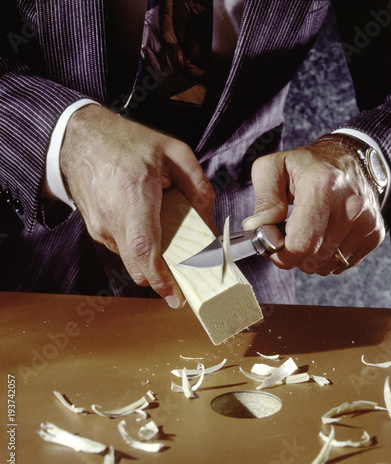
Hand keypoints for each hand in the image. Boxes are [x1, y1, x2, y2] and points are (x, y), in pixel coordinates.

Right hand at [60, 104, 214, 305]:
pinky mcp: (96, 231)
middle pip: (138, 265)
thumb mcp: (175, 153)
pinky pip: (123, 250)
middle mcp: (112, 215)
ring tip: (170, 242)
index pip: (145, 247)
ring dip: (153, 261)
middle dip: (162, 279)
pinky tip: (151, 231)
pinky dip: (141, 250)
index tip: (175, 296)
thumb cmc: (127, 143)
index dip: (160, 277)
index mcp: (133, 192)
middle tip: (183, 283)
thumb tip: (210, 226)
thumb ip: (199, 189)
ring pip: (132, 261)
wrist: (80, 140)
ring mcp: (100, 226)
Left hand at [242, 135, 385, 274]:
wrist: (346, 158)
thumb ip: (264, 201)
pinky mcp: (375, 232)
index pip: (302, 243)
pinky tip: (326, 234)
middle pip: (314, 259)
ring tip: (310, 230)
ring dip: (312, 256)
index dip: (283, 254)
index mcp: (322, 185)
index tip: (275, 246)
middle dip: (295, 254)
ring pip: (328, 265)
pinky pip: (342, 264)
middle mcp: (350, 204)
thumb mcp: (273, 169)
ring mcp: (366, 220)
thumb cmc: (306, 165)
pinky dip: (329, 256)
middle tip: (291, 232)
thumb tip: (259, 228)